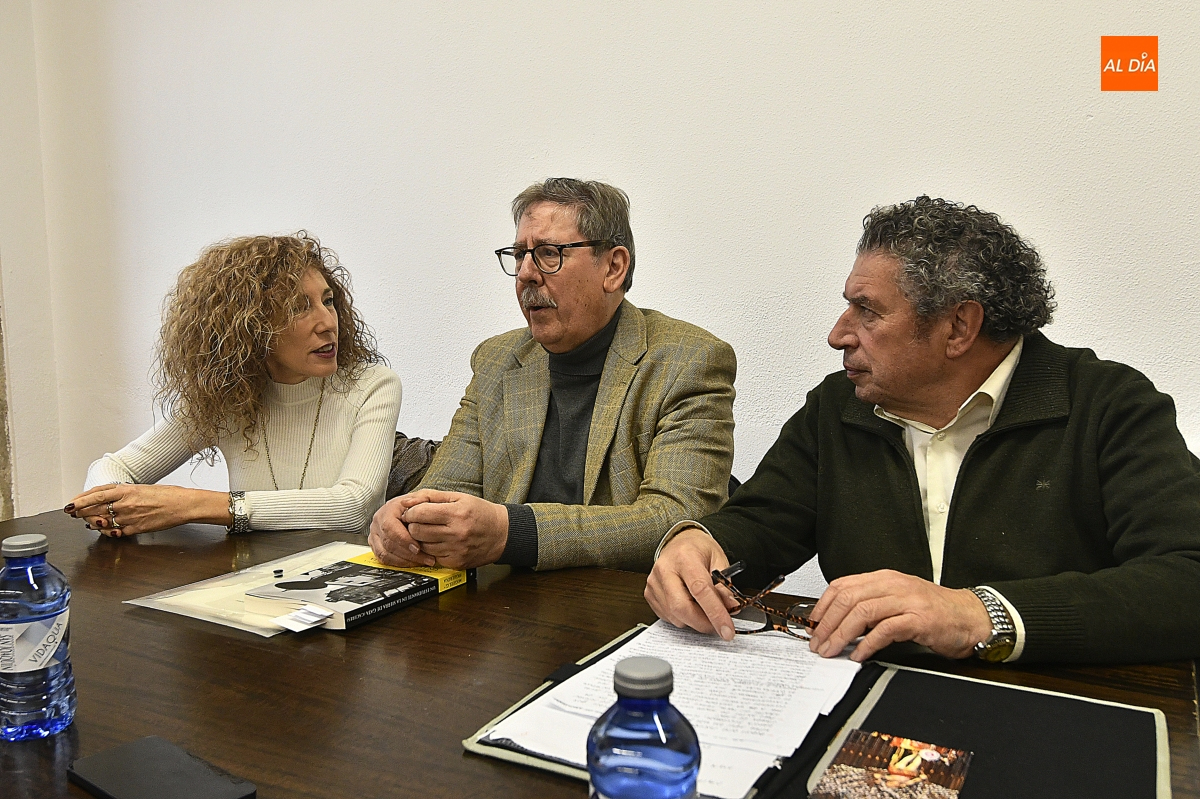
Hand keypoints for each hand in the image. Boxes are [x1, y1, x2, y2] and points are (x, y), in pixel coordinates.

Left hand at [65, 484, 228, 536]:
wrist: (183, 505)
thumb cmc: (168, 494)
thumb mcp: (142, 488)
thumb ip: (124, 493)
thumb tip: (109, 497)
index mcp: (127, 490)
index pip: (96, 494)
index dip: (80, 499)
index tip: (71, 503)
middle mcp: (126, 503)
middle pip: (96, 508)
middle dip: (81, 512)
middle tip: (73, 513)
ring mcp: (130, 517)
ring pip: (103, 522)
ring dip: (92, 522)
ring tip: (88, 522)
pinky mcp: (136, 528)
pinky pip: (116, 532)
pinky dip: (108, 531)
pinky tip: (105, 530)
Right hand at [370, 497, 435, 567]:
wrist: (406, 509)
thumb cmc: (416, 505)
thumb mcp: (422, 497)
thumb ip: (420, 499)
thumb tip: (410, 503)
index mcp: (388, 510)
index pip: (390, 527)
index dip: (404, 540)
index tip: (418, 548)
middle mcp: (378, 522)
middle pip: (388, 543)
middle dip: (409, 554)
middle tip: (427, 558)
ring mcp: (375, 534)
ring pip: (385, 554)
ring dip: (404, 561)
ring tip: (422, 562)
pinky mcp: (376, 545)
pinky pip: (383, 559)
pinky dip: (398, 563)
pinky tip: (412, 562)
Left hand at [371, 490, 508, 569]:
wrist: (501, 533)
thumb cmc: (480, 512)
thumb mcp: (458, 497)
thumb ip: (430, 496)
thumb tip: (406, 501)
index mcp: (456, 513)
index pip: (420, 514)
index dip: (411, 512)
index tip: (412, 512)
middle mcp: (456, 533)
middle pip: (417, 531)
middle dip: (413, 525)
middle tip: (419, 522)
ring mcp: (456, 550)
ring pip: (422, 546)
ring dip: (421, 539)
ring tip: (431, 531)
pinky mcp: (456, 562)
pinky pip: (433, 557)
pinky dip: (432, 549)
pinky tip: (440, 542)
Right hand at [644, 528, 739, 640]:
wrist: (680, 542)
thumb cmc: (699, 549)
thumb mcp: (719, 560)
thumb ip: (724, 586)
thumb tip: (729, 608)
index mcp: (685, 557)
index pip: (700, 589)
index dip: (715, 613)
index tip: (727, 630)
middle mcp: (665, 569)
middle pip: (682, 607)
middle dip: (703, 623)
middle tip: (719, 627)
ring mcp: (654, 582)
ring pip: (675, 616)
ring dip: (694, 621)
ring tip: (705, 610)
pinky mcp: (649, 594)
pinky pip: (668, 616)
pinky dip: (683, 618)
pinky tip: (691, 606)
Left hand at [807, 569, 993, 661]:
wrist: (971, 616)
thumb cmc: (934, 611)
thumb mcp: (897, 600)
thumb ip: (871, 606)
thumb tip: (838, 623)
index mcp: (884, 578)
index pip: (843, 585)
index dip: (823, 606)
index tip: (813, 625)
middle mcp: (893, 585)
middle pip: (848, 599)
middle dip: (827, 623)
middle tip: (817, 643)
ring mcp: (907, 601)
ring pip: (863, 612)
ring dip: (841, 634)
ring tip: (832, 651)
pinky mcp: (919, 620)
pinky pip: (886, 630)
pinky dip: (867, 644)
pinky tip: (858, 654)